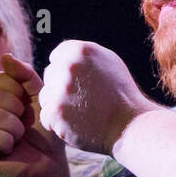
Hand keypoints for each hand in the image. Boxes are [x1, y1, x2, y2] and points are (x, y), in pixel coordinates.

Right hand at [0, 53, 66, 176]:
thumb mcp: (40, 98)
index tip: (27, 109)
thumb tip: (6, 57)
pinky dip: (7, 142)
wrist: (50, 166)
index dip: (20, 92)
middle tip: (24, 127)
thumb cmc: (45, 133)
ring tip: (18, 139)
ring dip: (15, 128)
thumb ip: (25, 76)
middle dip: (18, 110)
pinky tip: (10, 150)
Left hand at [39, 40, 152, 154]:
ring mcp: (60, 89)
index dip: (66, 72)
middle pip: (49, 76)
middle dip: (60, 88)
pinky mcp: (56, 111)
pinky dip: (58, 124)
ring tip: (80, 113)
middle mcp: (69, 66)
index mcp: (81, 50)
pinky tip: (76, 125)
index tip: (80, 84)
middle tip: (82, 101)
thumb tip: (60, 55)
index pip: (56, 57)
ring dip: (57, 106)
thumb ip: (83, 56)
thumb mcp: (109, 62)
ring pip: (45, 97)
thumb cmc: (121, 95)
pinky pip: (46, 116)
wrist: (129, 126)